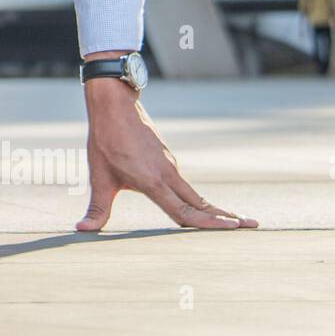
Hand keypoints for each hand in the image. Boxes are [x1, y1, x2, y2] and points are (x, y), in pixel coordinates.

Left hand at [77, 69, 257, 231]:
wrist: (115, 106)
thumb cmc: (106, 142)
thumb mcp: (99, 177)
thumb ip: (97, 207)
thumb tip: (81, 229)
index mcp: (153, 182)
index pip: (184, 211)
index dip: (207, 223)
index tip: (232, 228)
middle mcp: (168, 174)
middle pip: (200, 203)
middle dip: (226, 217)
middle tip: (252, 226)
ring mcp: (170, 166)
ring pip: (195, 194)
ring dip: (215, 209)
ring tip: (234, 221)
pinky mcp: (167, 160)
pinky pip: (185, 185)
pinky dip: (199, 200)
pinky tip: (204, 207)